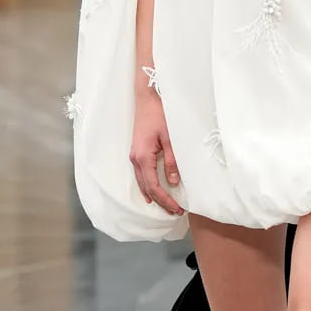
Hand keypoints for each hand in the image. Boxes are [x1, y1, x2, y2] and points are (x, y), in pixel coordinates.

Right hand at [130, 93, 183, 215]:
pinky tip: (152, 191)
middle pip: (146, 188)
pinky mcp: (136, 151)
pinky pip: (140, 175)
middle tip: (175, 212)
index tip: (177, 209)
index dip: (165, 200)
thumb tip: (173, 182)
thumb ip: (172, 161)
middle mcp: (135, 159)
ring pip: (142, 183)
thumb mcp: (170, 138)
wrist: (147, 98)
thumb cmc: (159, 114)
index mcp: (143, 157)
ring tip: (166, 205)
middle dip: (160, 202)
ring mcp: (134, 155)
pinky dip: (147, 186)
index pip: (153, 186)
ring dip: (154, 195)